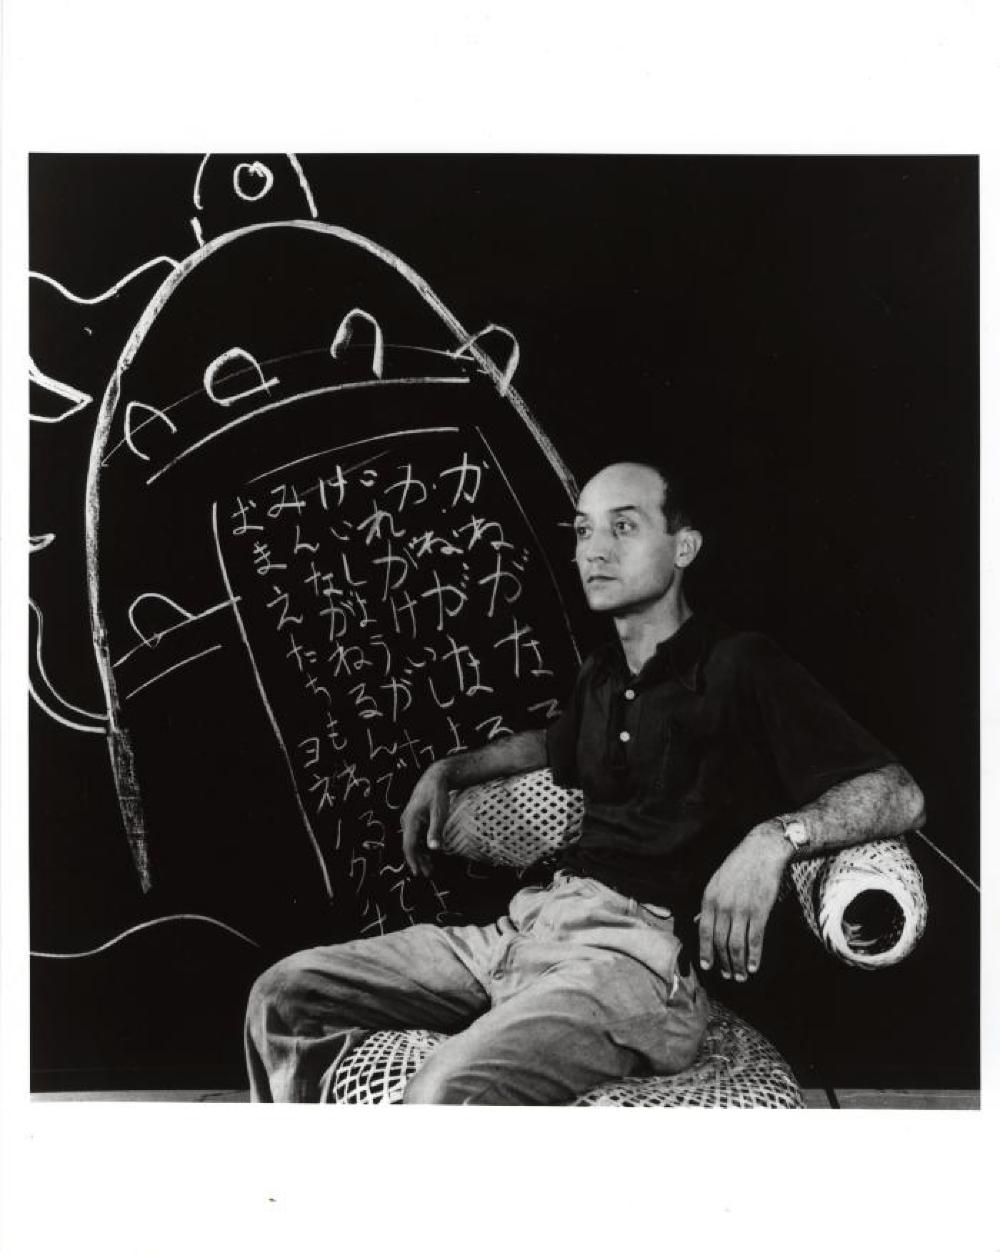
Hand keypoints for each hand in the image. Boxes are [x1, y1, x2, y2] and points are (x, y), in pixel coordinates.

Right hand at [401, 762, 450, 876]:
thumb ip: (436, 830)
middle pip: (410, 845)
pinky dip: (421, 845)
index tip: (418, 872)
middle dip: (418, 860)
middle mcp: (407, 820)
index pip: (408, 845)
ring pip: (412, 841)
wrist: (435, 777)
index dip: (413, 860)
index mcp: (411, 820)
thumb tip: (433, 848)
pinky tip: (429, 853)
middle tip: (427, 874)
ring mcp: (410, 819)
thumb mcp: (440, 812)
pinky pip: (415, 836)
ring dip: (420, 854)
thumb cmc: (438, 794)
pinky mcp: (414, 818)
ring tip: (430, 867)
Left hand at [697, 825, 791, 980]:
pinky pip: (754, 939)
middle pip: (720, 942)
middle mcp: (722, 905)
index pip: (703, 932)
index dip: (705, 952)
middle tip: (728, 976)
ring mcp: (741, 909)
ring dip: (737, 964)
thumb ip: (709, 904)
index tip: (707, 966)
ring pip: (736, 945)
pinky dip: (753, 956)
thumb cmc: (738, 866)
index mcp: (709, 898)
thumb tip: (698, 923)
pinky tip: (753, 967)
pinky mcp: (760, 910)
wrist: (762, 851)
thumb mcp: (716, 881)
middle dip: (724, 962)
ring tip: (740, 976)